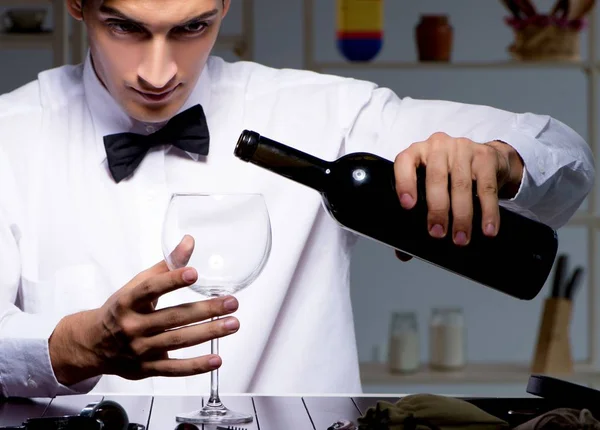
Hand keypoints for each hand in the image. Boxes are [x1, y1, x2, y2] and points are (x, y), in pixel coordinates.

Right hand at [49, 236, 239, 385]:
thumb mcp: (136, 285)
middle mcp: (133, 326)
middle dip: (205, 310)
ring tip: (233, 324)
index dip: (171, 281)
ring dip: (208, 333)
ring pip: (178, 341)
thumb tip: (189, 242)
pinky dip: (196, 366)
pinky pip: (174, 368)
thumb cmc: (120, 310)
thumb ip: (166, 266)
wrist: (92, 344)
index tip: (193, 273)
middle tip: (231, 302)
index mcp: (128, 301)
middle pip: (173, 317)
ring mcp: (140, 349)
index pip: (150, 289)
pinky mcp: (147, 368)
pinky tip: (216, 359)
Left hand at [393, 132, 523, 260]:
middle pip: (436, 178)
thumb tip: (404, 253)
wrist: (487, 158)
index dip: (404, 183)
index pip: (405, 162)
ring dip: (462, 216)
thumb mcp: (430, 186)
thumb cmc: (449, 175)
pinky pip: (486, 187)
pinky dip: (487, 211)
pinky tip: (487, 228)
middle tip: (437, 233)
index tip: (408, 206)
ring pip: (461, 185)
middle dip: (437, 209)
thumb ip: (417, 215)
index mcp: (417, 153)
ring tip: (460, 238)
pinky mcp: (485, 157)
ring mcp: (462, 149)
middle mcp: (438, 146)